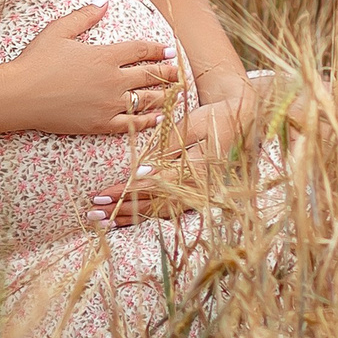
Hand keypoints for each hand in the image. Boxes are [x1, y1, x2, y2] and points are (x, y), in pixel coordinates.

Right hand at [1, 2, 180, 135]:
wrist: (21, 95)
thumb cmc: (36, 60)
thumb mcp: (59, 30)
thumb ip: (85, 15)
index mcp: (104, 56)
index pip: (140, 50)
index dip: (157, 49)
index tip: (169, 50)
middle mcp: (112, 80)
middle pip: (149, 75)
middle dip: (167, 73)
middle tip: (179, 73)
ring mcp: (108, 104)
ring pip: (145, 100)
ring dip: (163, 96)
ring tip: (176, 94)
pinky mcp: (100, 124)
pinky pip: (131, 125)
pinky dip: (147, 122)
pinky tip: (157, 118)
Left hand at [86, 78, 259, 227]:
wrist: (244, 121)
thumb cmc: (217, 117)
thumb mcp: (195, 124)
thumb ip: (171, 145)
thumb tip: (143, 170)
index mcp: (200, 170)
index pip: (158, 186)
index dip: (131, 191)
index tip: (106, 193)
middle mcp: (198, 189)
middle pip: (155, 205)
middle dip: (123, 208)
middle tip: (94, 210)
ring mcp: (197, 196)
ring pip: (159, 213)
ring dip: (129, 217)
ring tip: (101, 220)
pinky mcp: (194, 197)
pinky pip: (166, 212)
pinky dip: (143, 216)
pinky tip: (122, 221)